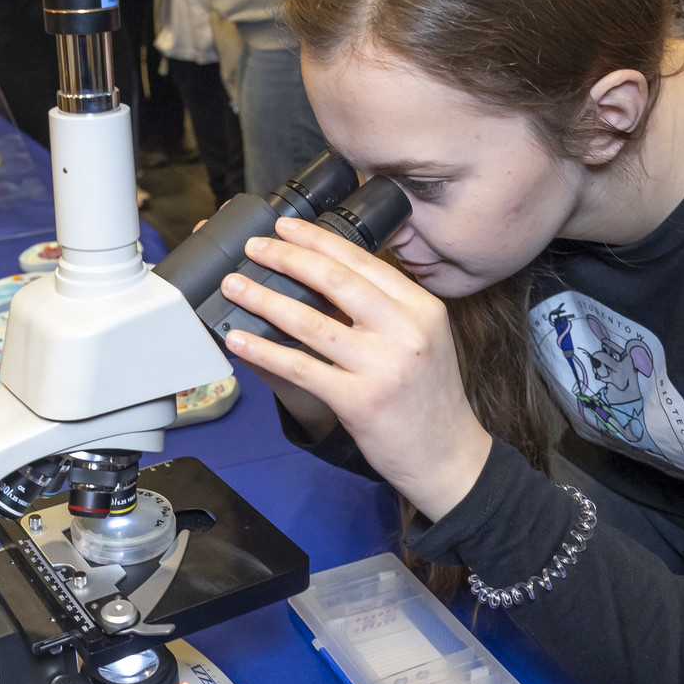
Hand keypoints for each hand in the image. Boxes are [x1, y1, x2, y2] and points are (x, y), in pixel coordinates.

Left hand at [218, 218, 493, 521]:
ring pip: (312, 322)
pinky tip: (239, 340)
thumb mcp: (422, 340)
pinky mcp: (359, 400)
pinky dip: (265, 352)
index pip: (364, 262)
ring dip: (266, 300)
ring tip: (235, 286)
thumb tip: (324, 280)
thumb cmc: (428, 398)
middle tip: (255, 247)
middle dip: (289, 258)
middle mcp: (405, 331)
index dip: (320, 240)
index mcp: (421, 308)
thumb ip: (384, 311)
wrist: (448, 456)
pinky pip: (302, 368)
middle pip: (337, 281)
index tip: (287, 228)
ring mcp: (383, 366)